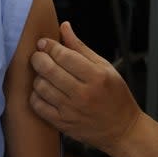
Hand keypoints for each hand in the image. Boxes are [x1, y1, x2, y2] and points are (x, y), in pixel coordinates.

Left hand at [29, 21, 142, 152]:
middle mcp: (83, 94)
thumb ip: (81, 47)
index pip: (63, 55)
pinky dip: (36, 95)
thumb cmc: (115, 96)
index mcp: (96, 76)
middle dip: (38, 58)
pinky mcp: (63, 124)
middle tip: (38, 56)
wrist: (122, 129)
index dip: (49, 46)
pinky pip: (38, 106)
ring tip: (44, 75)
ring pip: (41, 87)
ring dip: (37, 77)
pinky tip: (43, 91)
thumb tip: (64, 27)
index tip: (44, 43)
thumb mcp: (105, 67)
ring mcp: (71, 110)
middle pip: (48, 70)